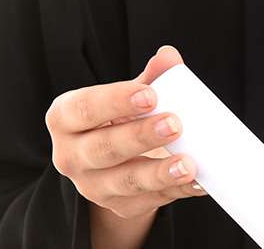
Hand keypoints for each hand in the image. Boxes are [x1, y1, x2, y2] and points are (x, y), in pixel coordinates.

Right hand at [47, 46, 205, 221]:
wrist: (114, 163)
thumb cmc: (118, 120)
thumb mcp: (126, 97)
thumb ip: (148, 77)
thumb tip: (169, 57)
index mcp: (65, 119)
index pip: (84, 109)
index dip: (115, 102)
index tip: (150, 94)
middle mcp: (69, 156)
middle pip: (103, 148)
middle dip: (140, 137)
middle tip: (175, 124)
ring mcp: (92, 186)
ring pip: (125, 181)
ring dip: (159, 173)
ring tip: (189, 163)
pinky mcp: (119, 207)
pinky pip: (150, 201)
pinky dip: (177, 190)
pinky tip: (199, 181)